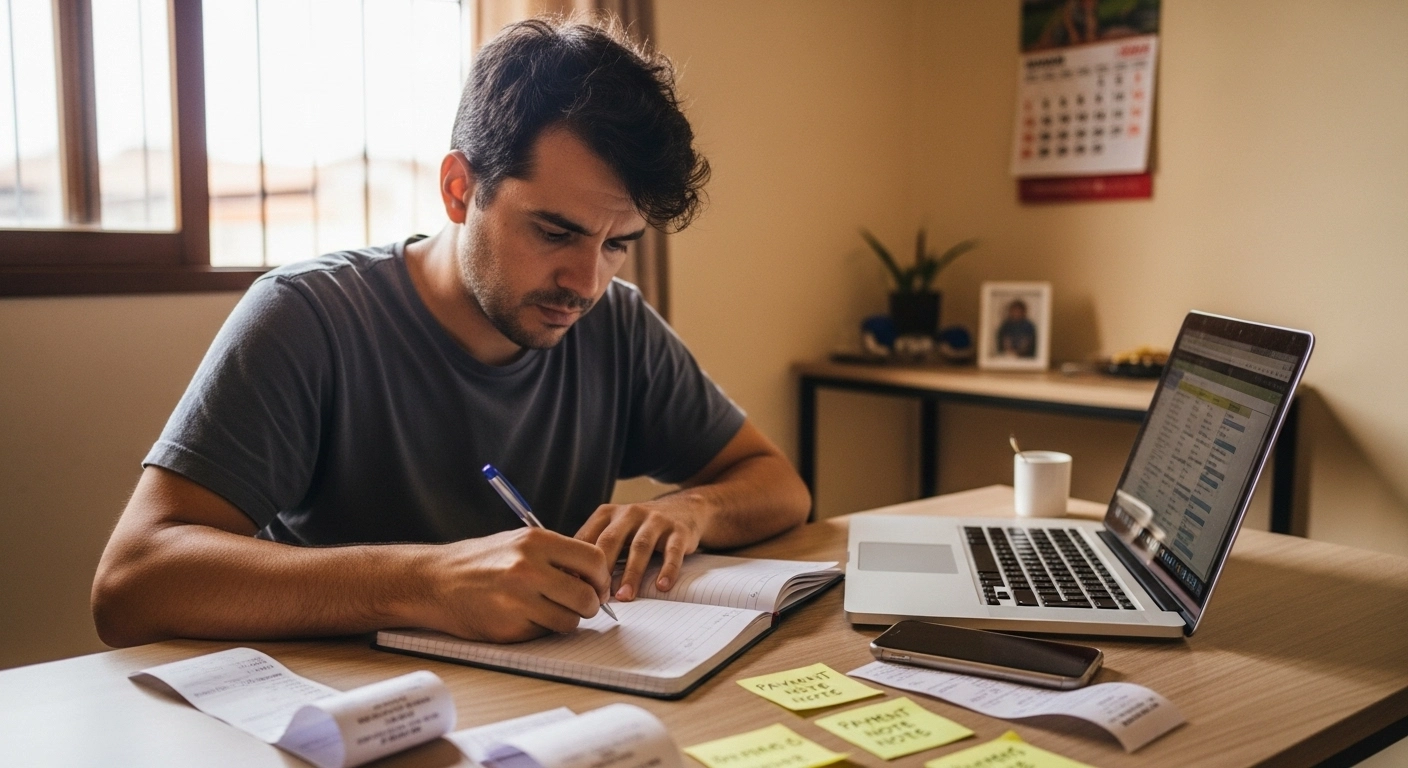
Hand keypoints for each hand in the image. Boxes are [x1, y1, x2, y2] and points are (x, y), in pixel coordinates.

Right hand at [416, 527, 609, 642]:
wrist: (433, 581)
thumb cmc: (477, 562)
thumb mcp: (518, 543)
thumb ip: (556, 556)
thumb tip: (593, 578)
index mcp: (536, 542)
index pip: (593, 560)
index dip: (601, 578)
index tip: (598, 586)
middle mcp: (529, 568)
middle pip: (586, 596)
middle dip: (589, 605)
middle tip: (580, 605)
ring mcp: (518, 599)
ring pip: (569, 621)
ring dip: (565, 620)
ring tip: (547, 610)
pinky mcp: (508, 627)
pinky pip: (543, 634)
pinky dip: (540, 630)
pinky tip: (522, 617)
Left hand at [575, 497, 703, 601]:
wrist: (683, 509)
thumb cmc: (640, 528)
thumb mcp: (615, 530)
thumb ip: (595, 549)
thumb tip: (571, 580)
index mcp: (608, 514)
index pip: (588, 539)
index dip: (579, 565)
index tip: (575, 589)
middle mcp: (630, 513)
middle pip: (611, 540)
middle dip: (602, 570)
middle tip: (597, 597)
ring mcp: (656, 520)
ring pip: (640, 547)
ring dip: (631, 574)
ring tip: (625, 597)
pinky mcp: (679, 531)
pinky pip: (673, 552)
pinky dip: (668, 570)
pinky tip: (662, 586)